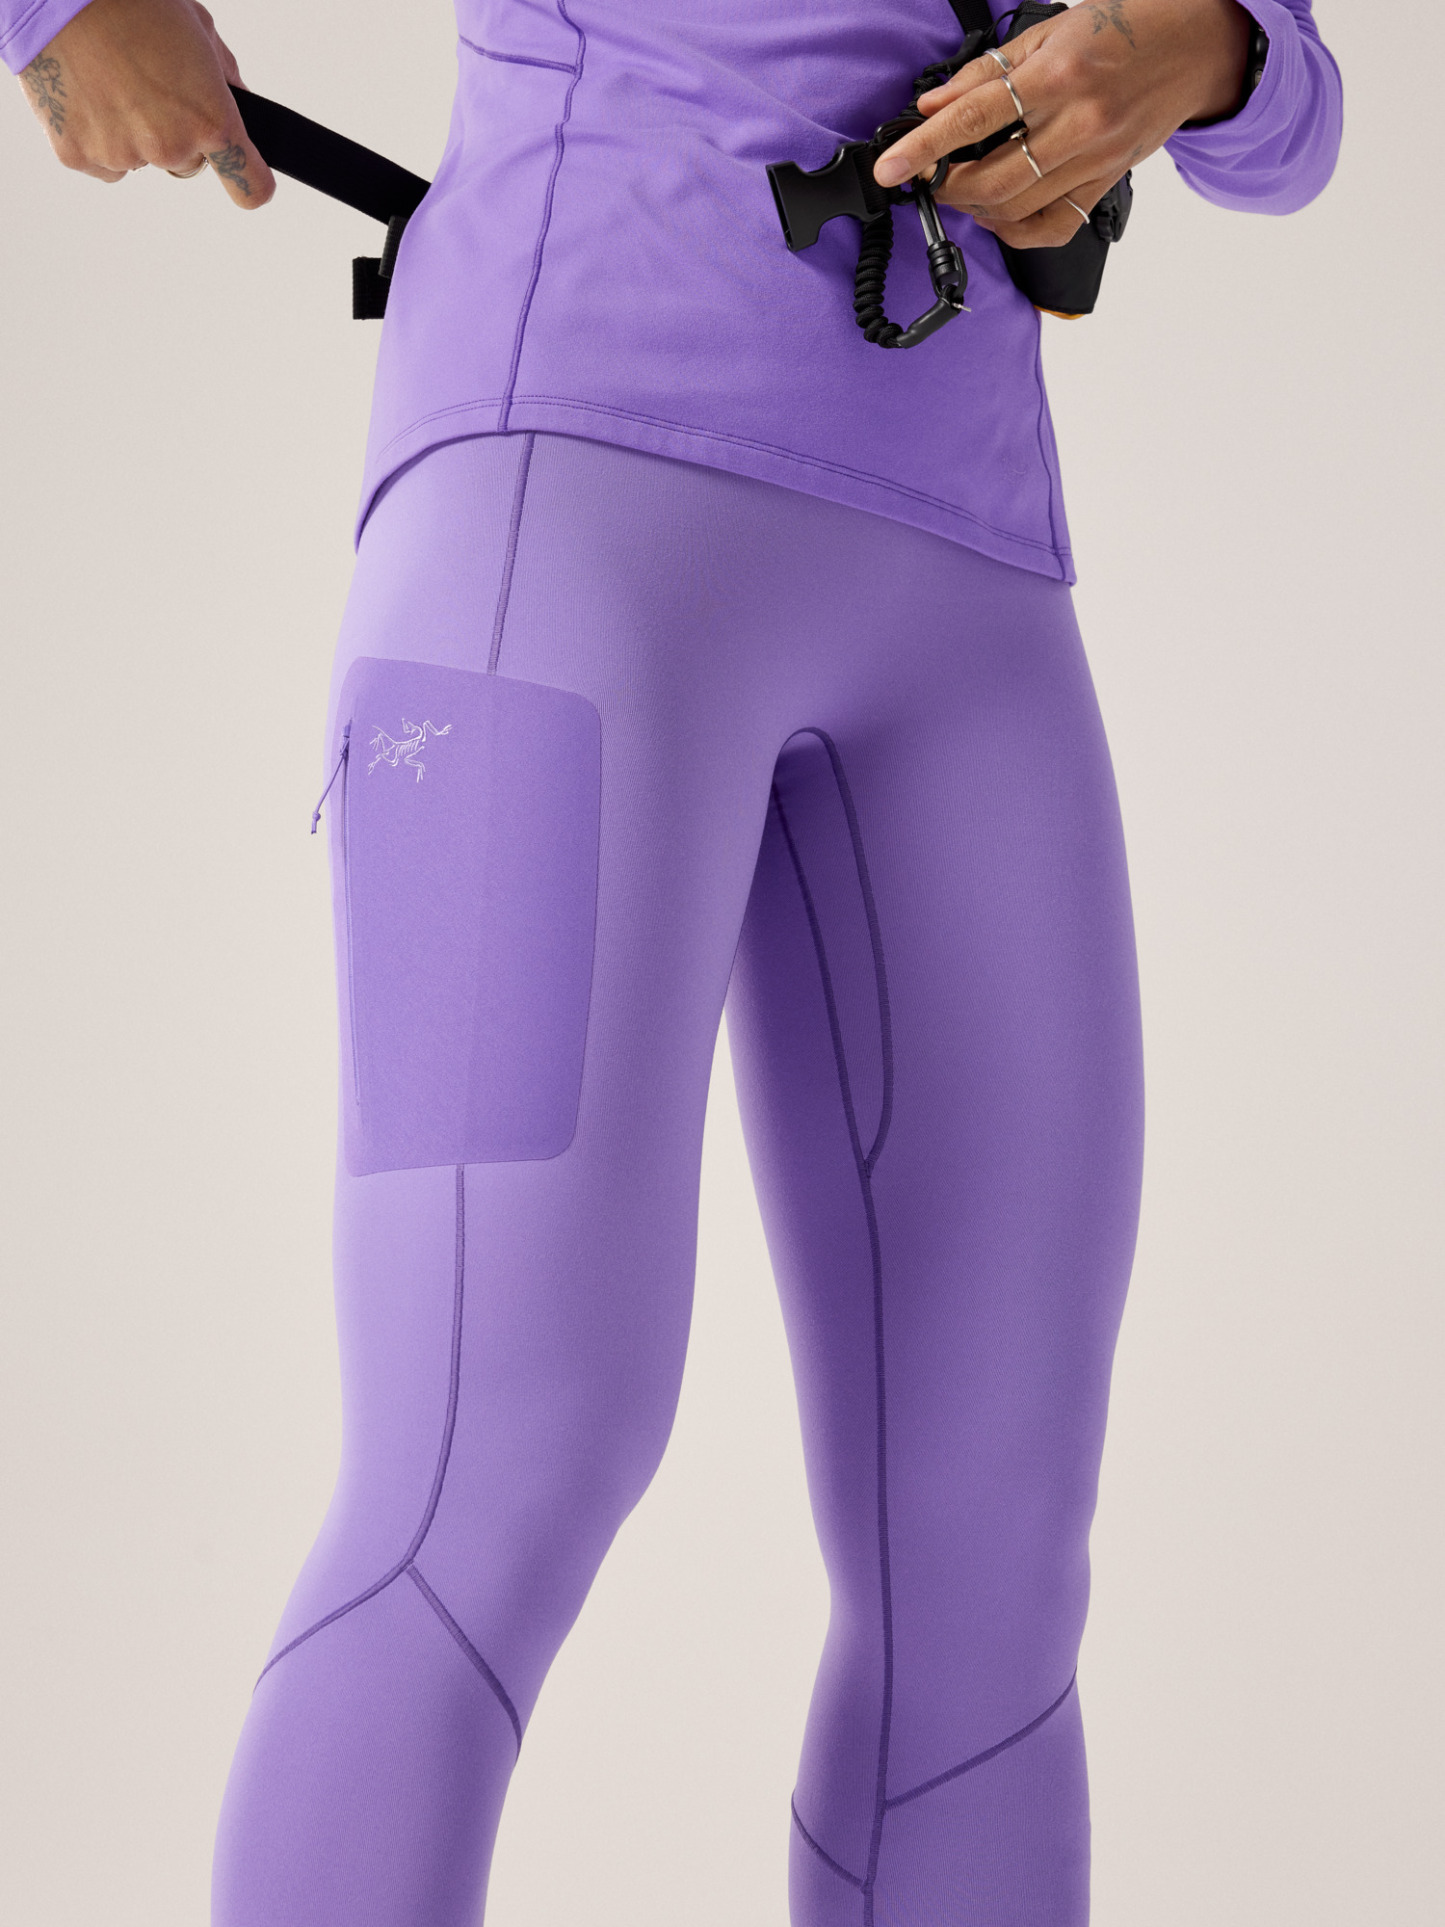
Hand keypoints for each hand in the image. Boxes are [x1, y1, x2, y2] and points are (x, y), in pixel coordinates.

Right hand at [17, 0, 273, 207]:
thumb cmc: (132, 1)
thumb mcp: (198, 28)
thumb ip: (223, 75)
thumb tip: (236, 99)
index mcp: (210, 121)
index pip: (249, 186)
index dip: (250, 183)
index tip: (247, 181)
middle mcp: (171, 148)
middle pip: (187, 163)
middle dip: (176, 133)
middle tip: (148, 85)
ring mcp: (123, 155)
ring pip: (141, 160)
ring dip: (132, 132)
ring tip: (111, 78)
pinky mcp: (79, 156)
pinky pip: (101, 162)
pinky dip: (95, 136)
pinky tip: (87, 94)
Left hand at [874, 0, 1250, 248]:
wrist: (1195, 45)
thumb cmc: (1124, 28)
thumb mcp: (1051, 30)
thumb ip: (988, 73)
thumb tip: (934, 106)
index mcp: (1057, 75)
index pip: (972, 119)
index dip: (924, 148)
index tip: (891, 168)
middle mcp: (1077, 123)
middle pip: (990, 180)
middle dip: (947, 187)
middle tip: (930, 177)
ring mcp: (1095, 159)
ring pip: (1016, 209)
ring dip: (975, 208)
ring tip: (961, 190)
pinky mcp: (1107, 182)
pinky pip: (1051, 227)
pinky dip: (1015, 230)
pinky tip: (999, 214)